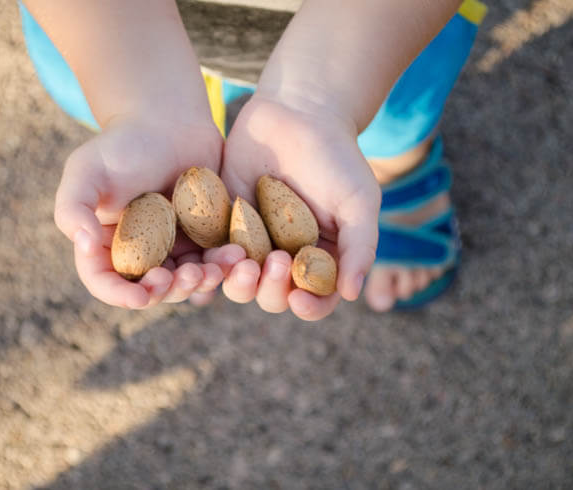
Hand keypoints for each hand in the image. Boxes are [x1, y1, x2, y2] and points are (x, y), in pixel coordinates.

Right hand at [54, 114, 229, 308]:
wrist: (169, 122)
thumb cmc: (122, 143)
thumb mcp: (87, 169)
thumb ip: (73, 206)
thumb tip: (82, 244)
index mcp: (104, 246)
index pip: (106, 282)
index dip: (121, 296)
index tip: (141, 297)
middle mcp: (139, 255)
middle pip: (153, 290)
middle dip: (172, 290)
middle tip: (189, 275)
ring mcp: (173, 250)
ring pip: (187, 282)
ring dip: (203, 282)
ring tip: (218, 266)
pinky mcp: (203, 240)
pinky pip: (215, 263)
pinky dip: (225, 265)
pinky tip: (237, 253)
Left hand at [220, 95, 380, 320]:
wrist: (297, 113)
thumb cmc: (336, 156)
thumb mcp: (359, 201)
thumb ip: (360, 247)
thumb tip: (351, 294)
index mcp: (320, 259)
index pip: (316, 299)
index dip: (310, 307)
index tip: (300, 300)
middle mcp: (286, 257)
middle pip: (274, 298)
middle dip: (272, 291)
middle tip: (273, 261)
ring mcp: (253, 243)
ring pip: (239, 283)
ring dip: (240, 282)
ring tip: (243, 259)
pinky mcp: (223, 225)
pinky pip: (213, 254)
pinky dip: (213, 261)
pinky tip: (217, 252)